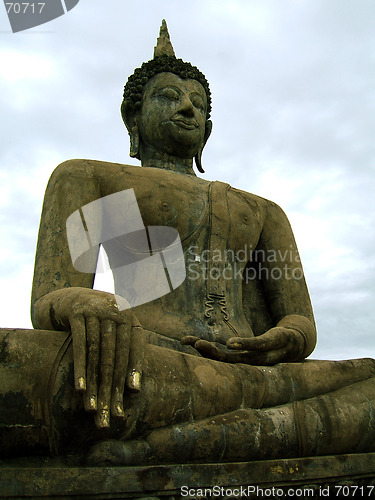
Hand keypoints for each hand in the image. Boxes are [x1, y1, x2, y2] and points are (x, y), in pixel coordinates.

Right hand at [37, 287, 144, 428]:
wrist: (68, 297)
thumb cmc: (97, 321)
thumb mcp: (114, 330)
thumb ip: (127, 353)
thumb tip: (135, 391)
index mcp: (128, 315)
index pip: (132, 348)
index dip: (132, 371)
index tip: (132, 396)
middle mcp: (114, 310)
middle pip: (114, 355)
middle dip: (112, 386)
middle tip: (110, 413)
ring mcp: (95, 310)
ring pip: (96, 354)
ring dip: (94, 384)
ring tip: (93, 409)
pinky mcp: (76, 313)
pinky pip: (79, 345)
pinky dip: (79, 368)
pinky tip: (80, 389)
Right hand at [182, 325, 303, 364]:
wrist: (296, 342)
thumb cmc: (272, 345)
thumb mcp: (253, 345)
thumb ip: (237, 345)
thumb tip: (218, 339)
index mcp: (243, 363)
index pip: (219, 360)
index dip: (202, 352)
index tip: (184, 341)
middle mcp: (249, 363)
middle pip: (224, 362)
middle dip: (205, 353)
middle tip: (190, 343)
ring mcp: (260, 355)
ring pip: (235, 357)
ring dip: (216, 353)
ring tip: (200, 344)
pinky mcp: (271, 343)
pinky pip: (255, 346)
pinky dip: (242, 345)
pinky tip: (230, 344)